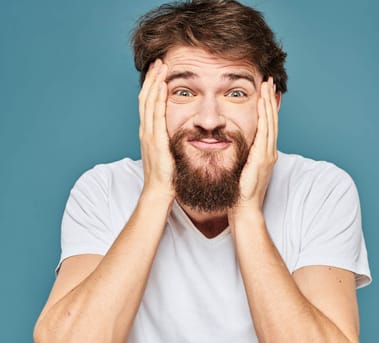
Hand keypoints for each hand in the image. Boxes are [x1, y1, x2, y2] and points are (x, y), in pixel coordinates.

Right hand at [138, 59, 174, 199]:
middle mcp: (146, 130)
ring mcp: (148, 134)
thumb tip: (180, 130)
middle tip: (158, 62)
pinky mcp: (155, 140)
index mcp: (149, 132)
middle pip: (146, 97)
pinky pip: (156, 115)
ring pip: (149, 102)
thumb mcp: (168, 152)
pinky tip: (162, 87)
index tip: (159, 72)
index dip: (153, 86)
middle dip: (152, 78)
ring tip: (160, 67)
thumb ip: (170, 139)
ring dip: (154, 83)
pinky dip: (158, 99)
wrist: (159, 192)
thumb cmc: (167, 175)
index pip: (149, 103)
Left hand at [230, 77, 278, 213]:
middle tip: (269, 82)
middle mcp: (269, 151)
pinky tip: (262, 104)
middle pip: (271, 120)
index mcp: (264, 153)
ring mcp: (268, 154)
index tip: (264, 92)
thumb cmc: (239, 193)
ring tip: (267, 86)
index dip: (266, 108)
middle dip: (270, 100)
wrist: (244, 210)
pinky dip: (264, 117)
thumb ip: (242, 157)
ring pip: (270, 123)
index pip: (267, 125)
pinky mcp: (263, 158)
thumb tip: (235, 147)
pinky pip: (265, 132)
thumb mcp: (242, 169)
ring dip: (268, 103)